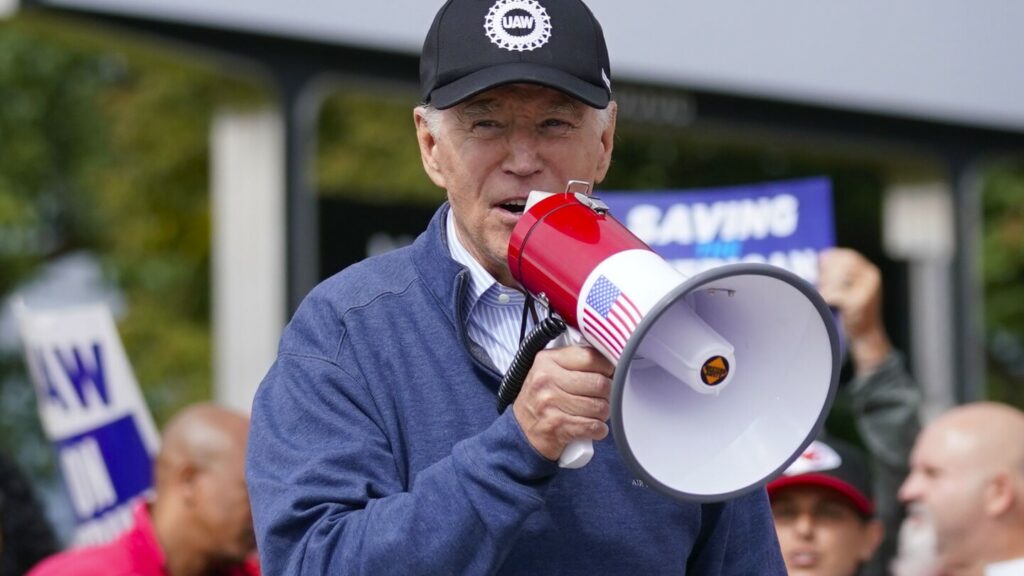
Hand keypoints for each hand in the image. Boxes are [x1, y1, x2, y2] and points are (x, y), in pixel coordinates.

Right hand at [512, 346, 613, 460]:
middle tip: (602, 396)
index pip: (591, 357)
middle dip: (608, 393)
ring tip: (595, 412)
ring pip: (600, 407)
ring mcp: (551, 403)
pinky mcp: (557, 426)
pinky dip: (599, 430)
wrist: (521, 430)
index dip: (607, 367)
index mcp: (547, 360)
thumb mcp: (549, 370)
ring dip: (603, 413)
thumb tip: (609, 360)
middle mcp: (547, 379)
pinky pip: (594, 427)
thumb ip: (573, 361)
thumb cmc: (540, 399)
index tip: (608, 374)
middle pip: (599, 383)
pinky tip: (592, 427)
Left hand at [818, 248, 892, 374]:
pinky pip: (836, 294)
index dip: (832, 257)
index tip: (819, 262)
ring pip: (838, 279)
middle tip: (820, 282)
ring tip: (824, 294)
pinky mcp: (859, 303)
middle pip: (843, 265)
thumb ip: (840, 275)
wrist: (866, 336)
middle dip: (828, 272)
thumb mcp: (851, 288)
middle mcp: (871, 278)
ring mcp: (867, 291)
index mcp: (870, 273)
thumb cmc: (853, 312)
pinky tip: (825, 302)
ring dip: (826, 286)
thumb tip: (820, 259)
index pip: (849, 256)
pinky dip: (826, 297)